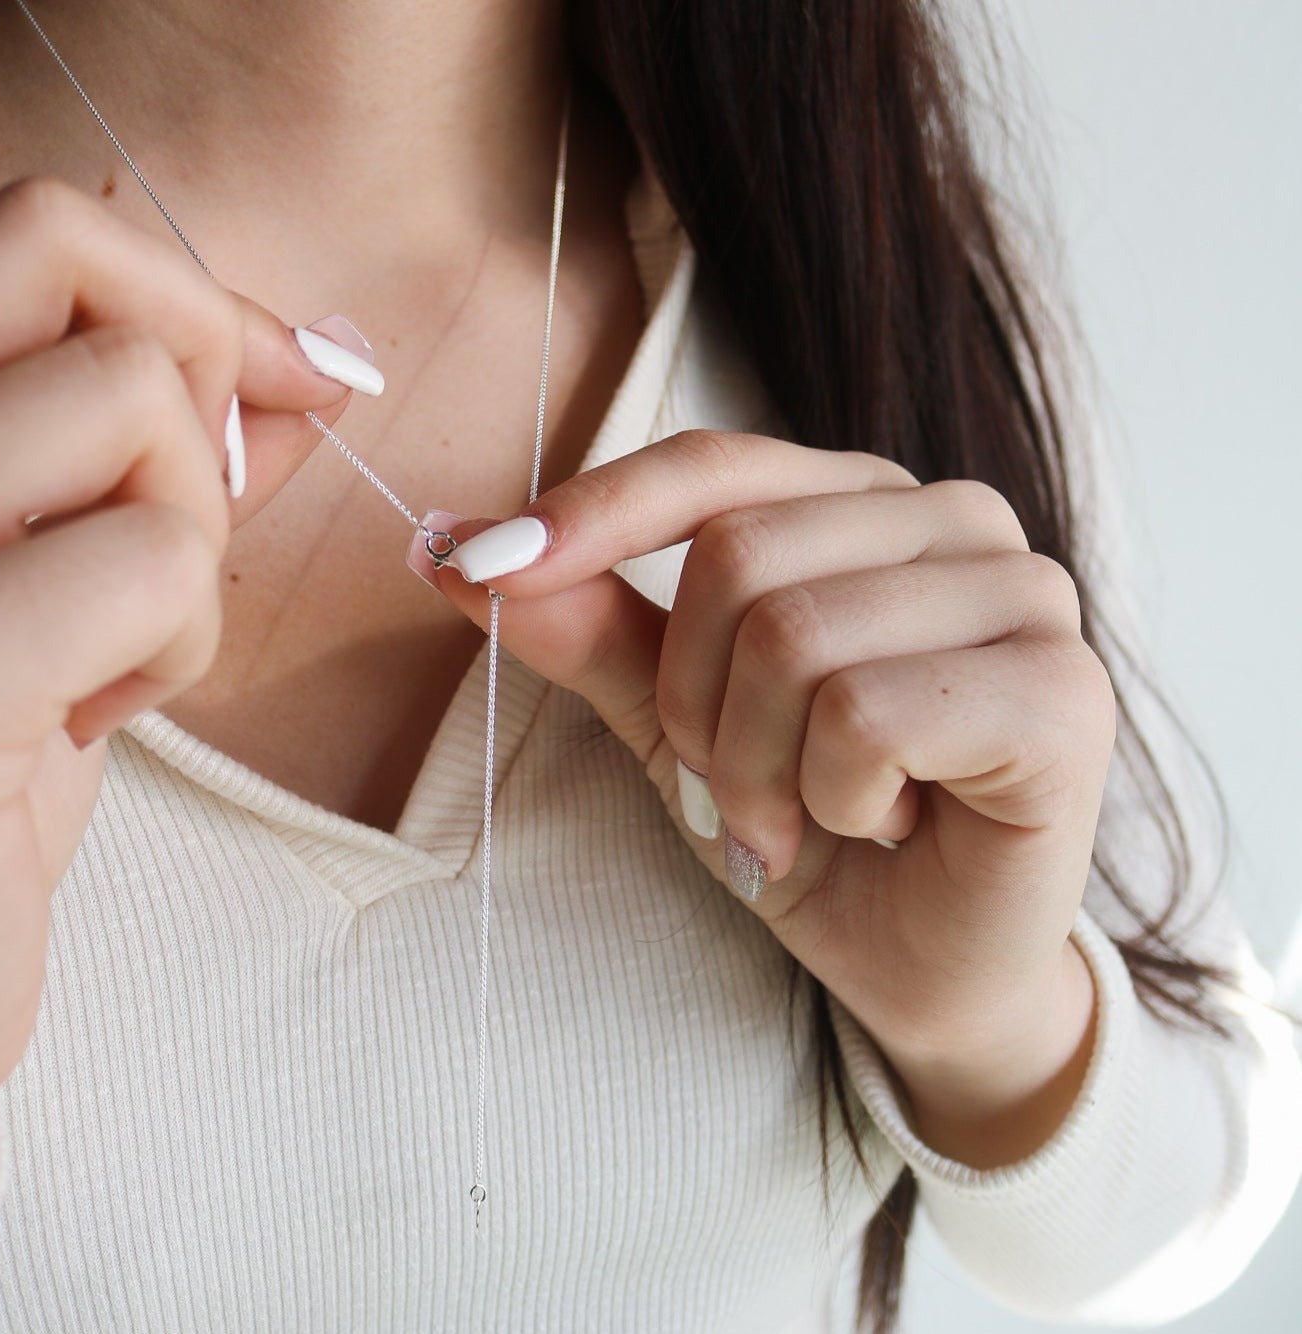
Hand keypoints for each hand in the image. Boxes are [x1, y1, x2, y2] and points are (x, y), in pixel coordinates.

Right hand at [0, 178, 356, 1109]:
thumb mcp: (52, 579)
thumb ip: (153, 460)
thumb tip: (304, 365)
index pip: (33, 232)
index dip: (194, 291)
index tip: (300, 375)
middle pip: (69, 252)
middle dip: (199, 369)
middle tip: (183, 518)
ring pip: (132, 401)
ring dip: (192, 532)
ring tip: (124, 644)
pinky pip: (154, 556)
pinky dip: (180, 634)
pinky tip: (104, 713)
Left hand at [422, 430, 1113, 1164]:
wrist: (920, 963)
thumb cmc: (810, 826)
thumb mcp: (677, 719)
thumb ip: (592, 626)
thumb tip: (459, 547)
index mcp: (869, 504)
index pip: (714, 466)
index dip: (591, 515)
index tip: (477, 566)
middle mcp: (957, 524)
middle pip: (739, 557)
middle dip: (692, 708)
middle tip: (731, 789)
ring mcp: (1026, 598)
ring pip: (794, 639)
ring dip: (754, 769)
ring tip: (801, 818)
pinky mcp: (1064, 693)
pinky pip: (867, 718)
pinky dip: (832, 801)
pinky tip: (878, 827)